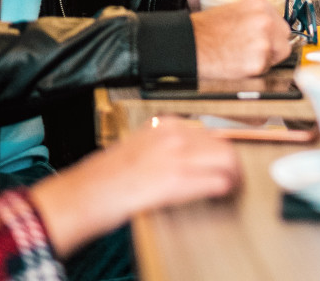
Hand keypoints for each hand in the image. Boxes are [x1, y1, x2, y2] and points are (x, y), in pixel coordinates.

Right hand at [29, 118, 241, 257]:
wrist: (86, 193)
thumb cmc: (106, 175)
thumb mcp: (139, 144)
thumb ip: (166, 143)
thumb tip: (191, 152)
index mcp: (164, 124)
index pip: (210, 131)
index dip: (221, 149)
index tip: (225, 160)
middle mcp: (173, 135)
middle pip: (223, 145)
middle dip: (232, 163)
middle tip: (234, 177)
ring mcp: (176, 156)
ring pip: (227, 160)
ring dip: (233, 176)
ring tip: (231, 186)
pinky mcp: (176, 181)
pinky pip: (217, 182)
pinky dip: (223, 189)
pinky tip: (221, 194)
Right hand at [190, 0, 292, 78]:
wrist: (190, 44)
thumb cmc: (205, 29)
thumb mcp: (233, 9)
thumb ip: (255, 16)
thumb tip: (269, 27)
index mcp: (260, 5)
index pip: (280, 21)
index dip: (273, 32)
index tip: (266, 37)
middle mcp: (265, 21)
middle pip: (284, 37)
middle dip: (274, 45)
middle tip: (255, 50)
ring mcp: (263, 42)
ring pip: (277, 55)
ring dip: (265, 58)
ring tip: (244, 56)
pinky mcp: (258, 62)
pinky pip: (265, 70)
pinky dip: (255, 70)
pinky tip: (239, 64)